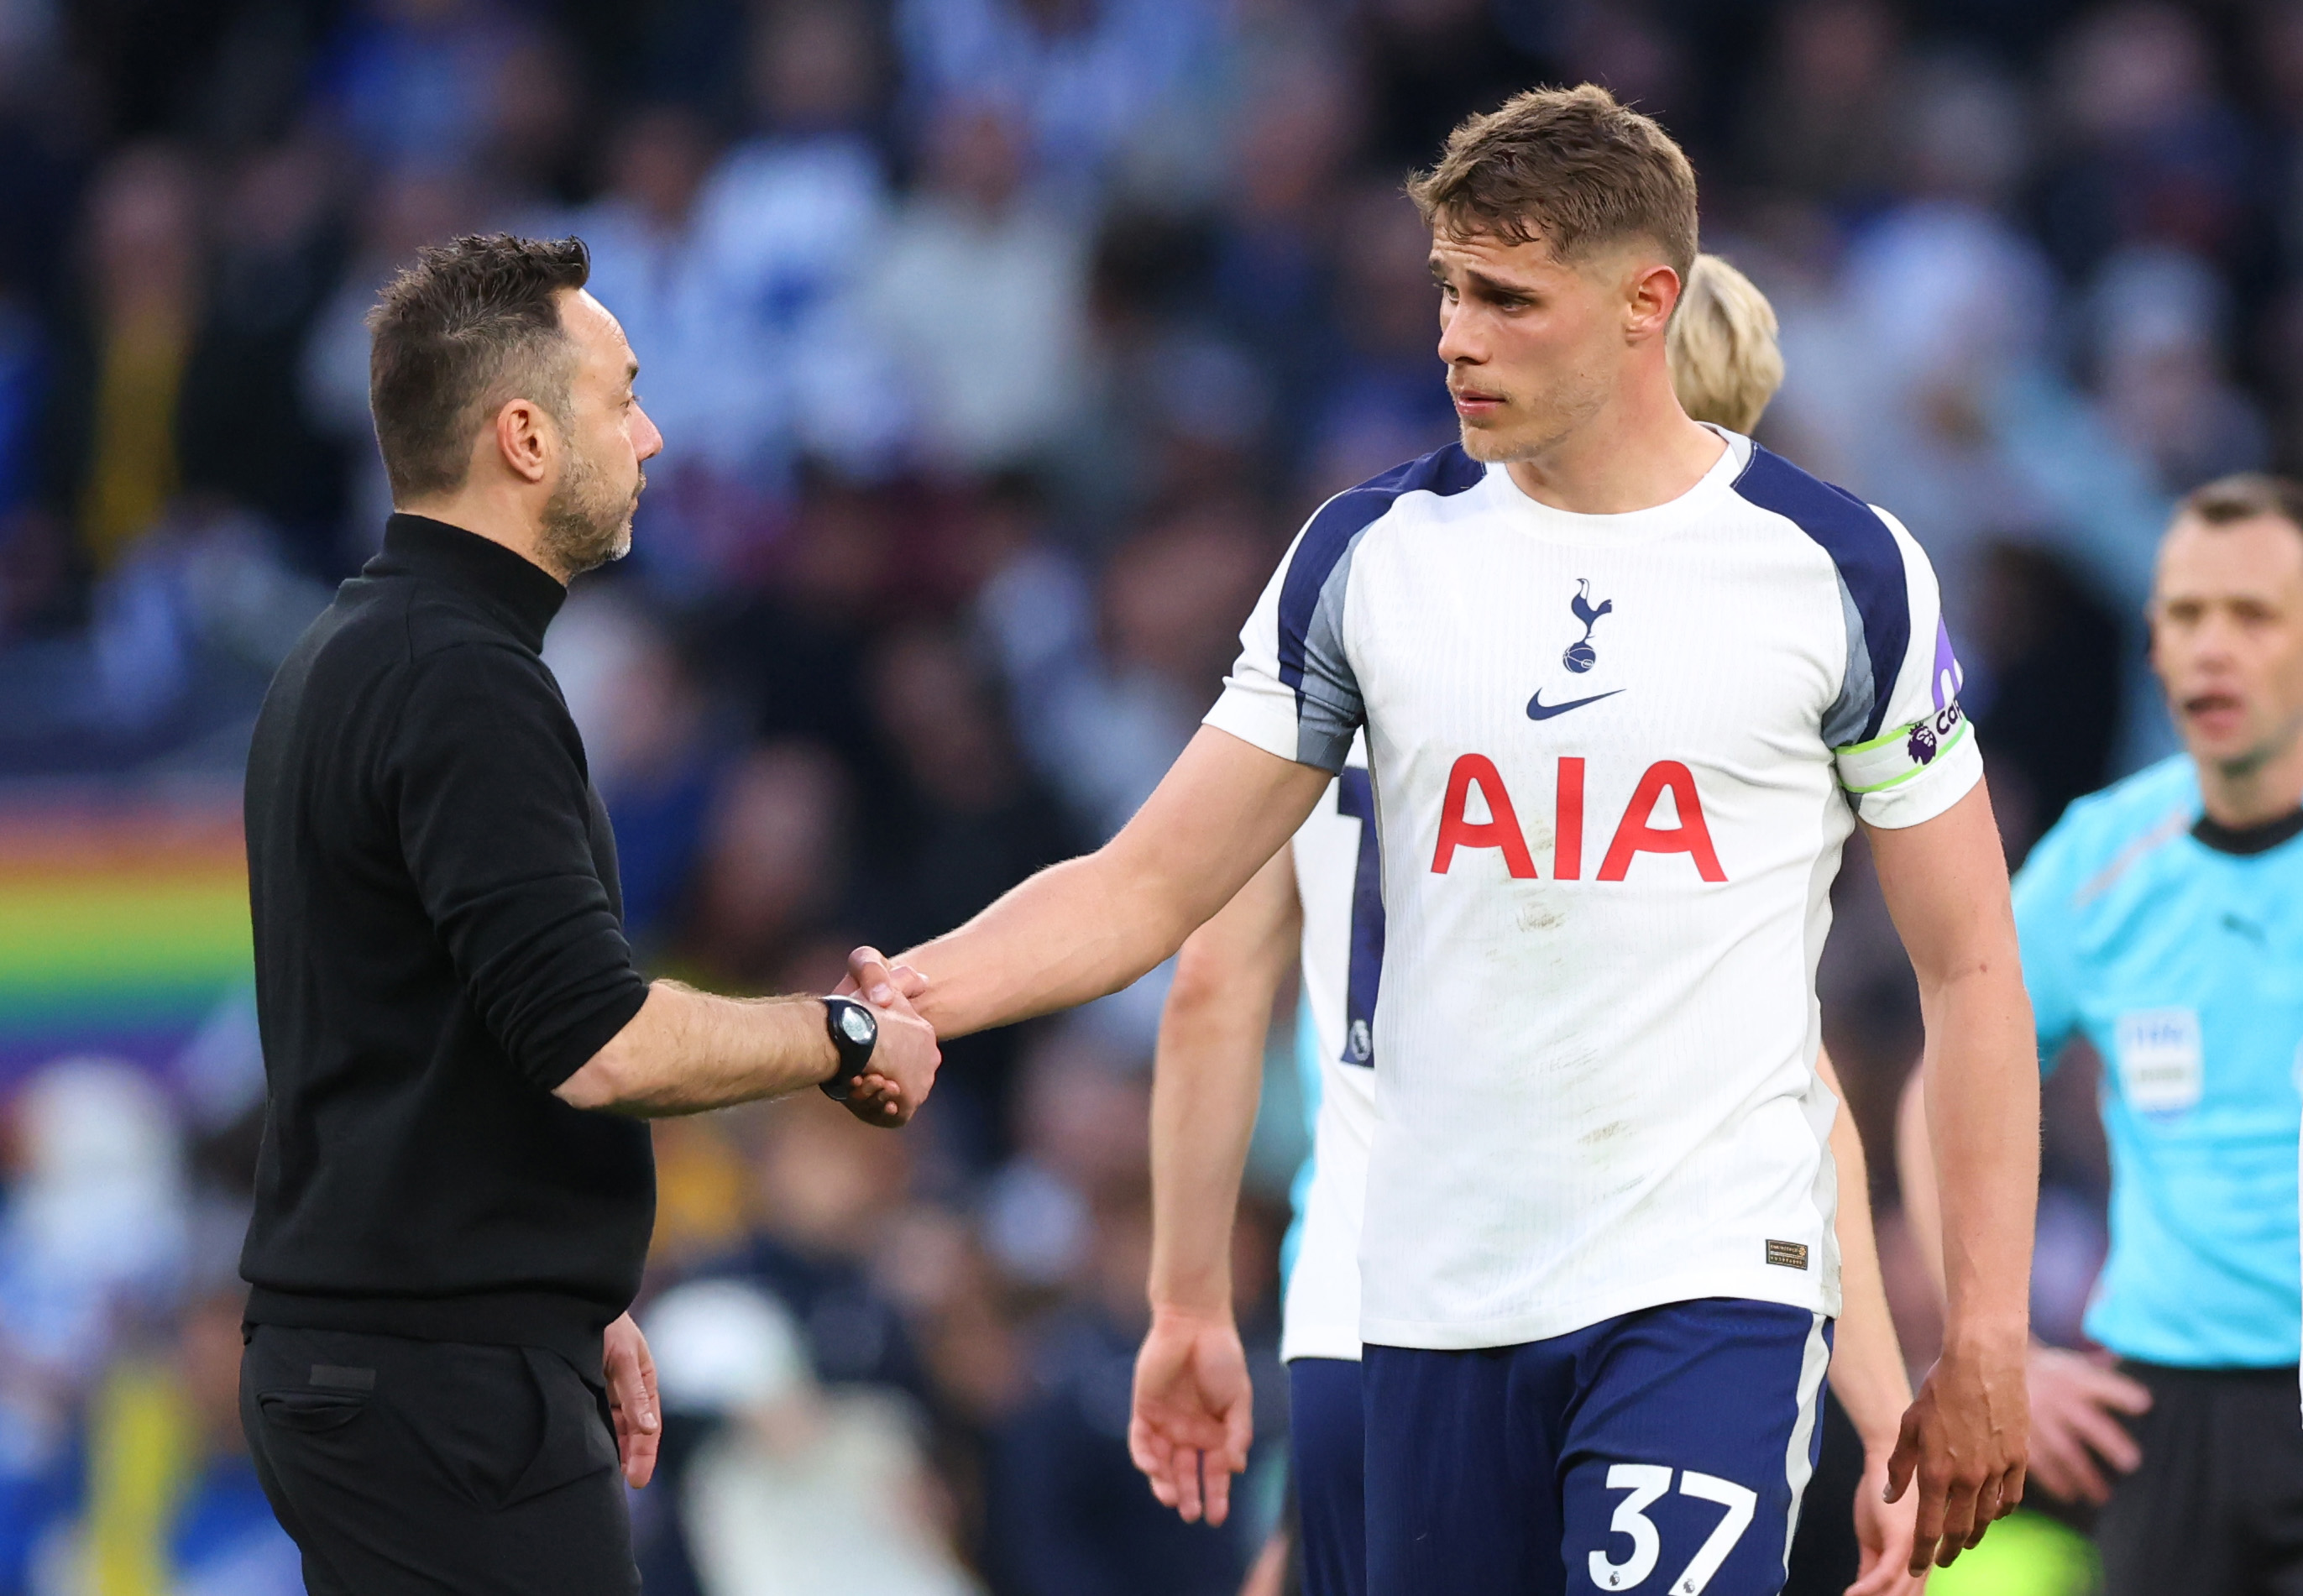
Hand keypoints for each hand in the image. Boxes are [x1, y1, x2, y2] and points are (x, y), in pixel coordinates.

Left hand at [602, 1312, 659, 1487]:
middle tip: (624, 1487)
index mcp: (644, 1378)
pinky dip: (597, 1435)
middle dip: (631, 1457)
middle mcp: (627, 1387)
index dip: (644, 1454)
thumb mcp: (622, 1357)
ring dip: (614, 1448)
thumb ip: (634, 1393)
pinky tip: (590, 1451)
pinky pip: (596, 1417)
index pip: (648, 1426)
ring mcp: (607, 1388)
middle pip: (633, 1431)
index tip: (636, 1481)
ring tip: (606, 1476)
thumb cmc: (604, 1324)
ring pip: (614, 1426)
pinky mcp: (587, 1387)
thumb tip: (649, 1427)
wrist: (573, 1302)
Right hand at [837, 947, 939, 1126]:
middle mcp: (928, 1061)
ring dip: (873, 1092)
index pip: (904, 1054)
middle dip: (879, 1077)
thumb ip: (903, 980)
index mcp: (924, 1036)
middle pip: (902, 1077)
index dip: (882, 1058)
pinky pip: (893, 1115)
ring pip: (895, 1097)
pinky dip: (877, 1109)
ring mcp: (920, 1084)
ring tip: (859, 1079)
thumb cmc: (859, 1008)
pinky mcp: (908, 1105)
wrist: (853, 1033)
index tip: (862, 1056)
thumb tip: (924, 980)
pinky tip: (865, 1093)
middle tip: (858, 1071)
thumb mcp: (882, 982)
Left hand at [1128, 1305, 1253, 1524]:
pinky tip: (1153, 1468)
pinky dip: (1145, 1457)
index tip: (1217, 1517)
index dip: (1216, 1495)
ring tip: (1172, 1499)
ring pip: (1162, 1463)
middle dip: (1189, 1495)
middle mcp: (1189, 1432)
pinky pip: (1141, 1441)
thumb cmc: (1222, 1358)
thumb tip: (1235, 1467)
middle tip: (1192, 1514)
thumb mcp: (1239, 1397)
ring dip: (1164, 1483)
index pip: (1214, 1472)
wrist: (1195, 1323)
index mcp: (1214, 1432)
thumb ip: (1237, 1432)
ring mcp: (1166, 1422)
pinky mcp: (1145, 1410)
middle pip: (1186, 1473)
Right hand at [1849, 1447, 1926, 1594]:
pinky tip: (1851, 1594)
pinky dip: (1867, 1587)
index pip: (1911, 1590)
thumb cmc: (1882, 1487)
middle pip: (1909, 1594)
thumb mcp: (1872, 1531)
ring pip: (1899, 1590)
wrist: (1887, 1454)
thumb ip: (1872, 1560)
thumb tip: (1865, 1585)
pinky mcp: (1901, 1538)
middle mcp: (1922, 1555)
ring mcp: (1914, 1548)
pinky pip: (1885, 1573)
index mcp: (1919, 1554)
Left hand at [1886, 1331, 2027, 1570]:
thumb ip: (1899, 1467)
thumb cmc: (1939, 1389)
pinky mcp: (2019, 1460)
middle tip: (1940, 1560)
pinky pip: (2012, 1498)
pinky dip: (2001, 1512)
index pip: (1927, 1527)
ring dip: (1975, 1534)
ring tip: (1965, 1542)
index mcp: (1936, 1470)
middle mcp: (1968, 1478)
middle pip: (1960, 1530)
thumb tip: (1888, 1497)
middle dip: (1948, 1551)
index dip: (1920, 1552)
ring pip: (1987, 1518)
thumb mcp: (1908, 1425)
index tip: (1915, 1567)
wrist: (1982, 1363)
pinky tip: (1994, 1514)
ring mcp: (1997, 1471)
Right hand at [2022, 1345, 2147, 1505]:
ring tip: (2104, 1497)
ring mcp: (2035, 1417)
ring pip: (2063, 1449)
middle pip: (2086, 1421)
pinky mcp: (2018, 1434)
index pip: (2099, 1383)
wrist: (1994, 1370)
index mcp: (2071, 1377)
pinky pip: (2037, 1460)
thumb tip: (2140, 1390)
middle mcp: (2055, 1397)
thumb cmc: (2048, 1374)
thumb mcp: (2071, 1367)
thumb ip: (2103, 1378)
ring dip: (2084, 1474)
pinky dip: (2053, 1479)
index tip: (2144, 1403)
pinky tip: (2069, 1494)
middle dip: (2108, 1441)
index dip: (2120, 1392)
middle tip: (2132, 1462)